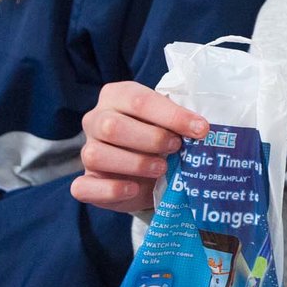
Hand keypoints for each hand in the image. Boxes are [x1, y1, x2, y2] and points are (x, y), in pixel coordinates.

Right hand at [70, 81, 207, 213]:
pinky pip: (84, 186)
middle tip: (176, 148)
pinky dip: (111, 189)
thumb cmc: (162, 137)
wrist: (148, 170)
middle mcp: (96, 120)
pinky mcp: (86, 181)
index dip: (172, 116)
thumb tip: (201, 129)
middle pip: (112, 126)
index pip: (139, 100)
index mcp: (117, 96)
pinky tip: (134, 188)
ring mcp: (87, 150)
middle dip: (151, 139)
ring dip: (135, 163)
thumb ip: (180, 122)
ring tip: (162, 169)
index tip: (200, 129)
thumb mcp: (172, 124)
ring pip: (96, 155)